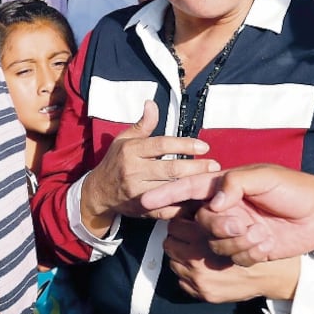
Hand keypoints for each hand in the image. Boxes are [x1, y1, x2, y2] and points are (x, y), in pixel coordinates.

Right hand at [80, 100, 220, 234]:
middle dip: (195, 167)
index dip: (184, 144)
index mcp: (130, 150)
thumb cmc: (115, 162)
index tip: (204, 146)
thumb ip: (143, 124)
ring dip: (192, 186)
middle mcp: (133, 171)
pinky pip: (166, 209)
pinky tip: (197, 202)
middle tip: (215, 165)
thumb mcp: (124, 139)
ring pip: (170, 189)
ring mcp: (137, 192)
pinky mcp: (142, 209)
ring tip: (211, 182)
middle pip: (170, 169)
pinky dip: (182, 207)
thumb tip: (152, 103)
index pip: (162, 145)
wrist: (97, 193)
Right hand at [141, 164, 313, 265]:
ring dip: (237, 243)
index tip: (143, 202)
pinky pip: (232, 258)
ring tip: (261, 235)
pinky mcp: (245, 248)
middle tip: (242, 225)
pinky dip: (249, 254)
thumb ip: (235, 183)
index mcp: (223, 184)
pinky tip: (267, 245)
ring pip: (214, 243)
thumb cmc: (293, 188)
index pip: (188, 188)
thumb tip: (213, 203)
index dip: (165, 195)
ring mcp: (234, 229)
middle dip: (217, 227)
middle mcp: (224, 207)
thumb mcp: (265, 176)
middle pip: (199, 221)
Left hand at [165, 218, 299, 302]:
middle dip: (177, 239)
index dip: (180, 221)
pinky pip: (182, 283)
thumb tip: (189, 205)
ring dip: (181, 257)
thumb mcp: (233, 221)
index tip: (185, 221)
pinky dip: (187, 275)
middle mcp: (196, 259)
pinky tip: (199, 268)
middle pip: (169, 243)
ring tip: (193, 252)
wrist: (269, 274)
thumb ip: (211, 215)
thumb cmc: (254, 243)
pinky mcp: (204, 293)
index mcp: (201, 237)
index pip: (174, 225)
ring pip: (173, 263)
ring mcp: (198, 278)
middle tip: (186, 236)